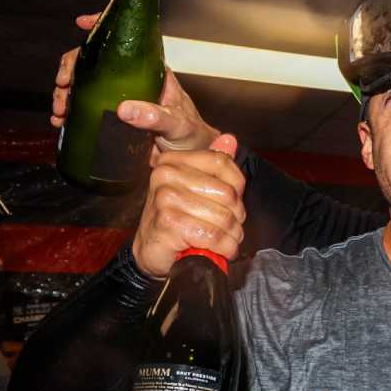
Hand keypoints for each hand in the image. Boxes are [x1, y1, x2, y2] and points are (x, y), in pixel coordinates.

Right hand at [52, 13, 219, 161]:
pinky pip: (84, 110)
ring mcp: (118, 98)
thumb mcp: (177, 123)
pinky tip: (60, 121)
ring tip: (60, 111)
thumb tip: (124, 109)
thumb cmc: (190, 135)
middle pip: (95, 62)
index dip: (103, 26)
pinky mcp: (109, 118)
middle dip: (71, 69)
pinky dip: (68, 112)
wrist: (187, 158)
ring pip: (84, 85)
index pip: (126, 40)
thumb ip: (156, 116)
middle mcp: (131, 80)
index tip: (83, 23)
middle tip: (62, 86)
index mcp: (151, 72)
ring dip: (65, 93)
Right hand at [130, 134, 245, 277]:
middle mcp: (165, 174)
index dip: (238, 186)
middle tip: (232, 227)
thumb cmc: (178, 218)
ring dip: (232, 234)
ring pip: (223, 216)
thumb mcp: (198, 188)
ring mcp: (165, 198)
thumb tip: (230, 139)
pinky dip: (224, 246)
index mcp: (173, 160)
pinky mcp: (168, 222)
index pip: (223, 162)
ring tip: (228, 240)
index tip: (233, 202)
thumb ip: (216, 165)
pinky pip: (212, 234)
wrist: (152, 250)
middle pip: (227, 192)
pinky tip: (222, 250)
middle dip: (236, 215)